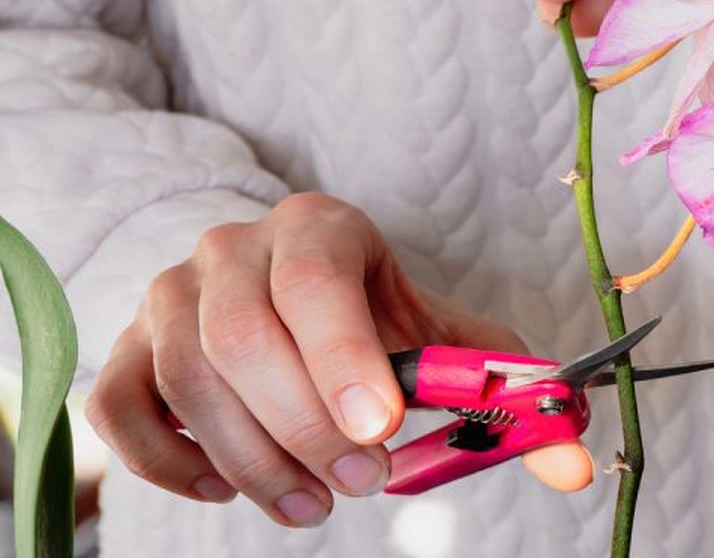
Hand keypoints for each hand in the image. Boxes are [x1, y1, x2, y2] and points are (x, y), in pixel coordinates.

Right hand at [86, 193, 592, 527]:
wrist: (285, 297)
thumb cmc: (371, 319)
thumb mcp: (440, 338)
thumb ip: (505, 392)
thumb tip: (575, 461)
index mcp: (318, 227)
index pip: (316, 280)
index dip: (342, 357)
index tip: (380, 432)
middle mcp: (233, 248)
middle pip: (244, 339)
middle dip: (305, 427)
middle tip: (361, 483)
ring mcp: (170, 293)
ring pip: (188, 381)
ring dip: (251, 459)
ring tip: (311, 503)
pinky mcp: (130, 345)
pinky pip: (120, 407)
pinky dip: (166, 461)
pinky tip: (221, 485)